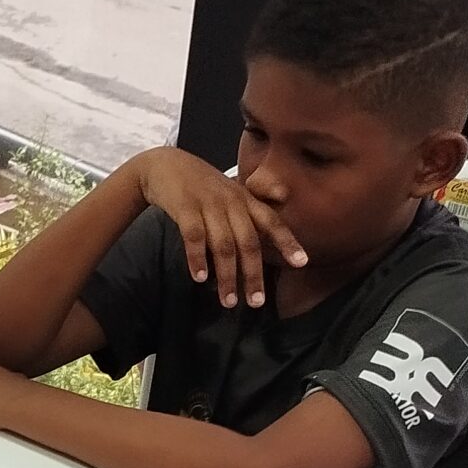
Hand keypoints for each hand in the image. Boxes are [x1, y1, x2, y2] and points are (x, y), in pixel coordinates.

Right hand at [132, 147, 305, 310]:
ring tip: (228, 301)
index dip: (287, 242)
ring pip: (223, 244)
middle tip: (256, 302)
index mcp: (245, 199)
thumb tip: (281, 210)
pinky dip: (197, 258)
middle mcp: (231, 201)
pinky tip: (199, 278)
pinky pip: (193, 236)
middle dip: (253, 274)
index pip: (272, 222)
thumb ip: (254, 206)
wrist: (166, 165)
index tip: (302, 263)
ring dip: (226, 275)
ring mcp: (208, 204)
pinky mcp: (184, 207)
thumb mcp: (232, 191)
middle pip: (248, 242)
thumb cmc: (202, 185)